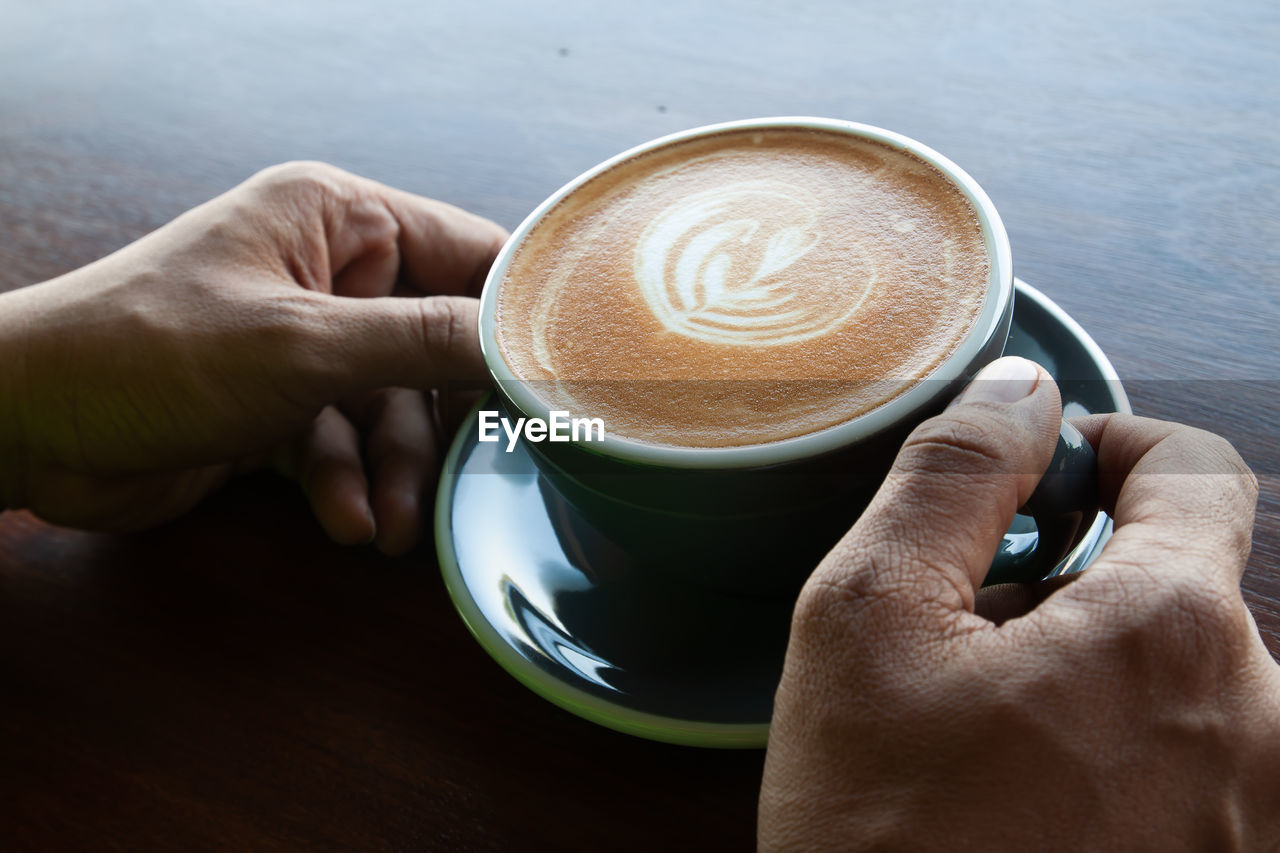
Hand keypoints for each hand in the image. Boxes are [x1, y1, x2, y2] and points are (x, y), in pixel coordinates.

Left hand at [0, 162, 506, 553]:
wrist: (29, 426)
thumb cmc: (153, 352)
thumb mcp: (305, 347)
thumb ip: (423, 343)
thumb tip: (528, 344)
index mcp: (339, 219)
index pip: (468, 252)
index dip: (520, 313)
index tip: (570, 374)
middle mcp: (331, 273)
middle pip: (437, 345)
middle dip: (445, 423)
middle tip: (478, 476)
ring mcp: (306, 341)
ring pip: (393, 407)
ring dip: (395, 470)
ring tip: (390, 529)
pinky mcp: (281, 403)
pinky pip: (345, 441)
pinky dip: (346, 482)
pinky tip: (342, 518)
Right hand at [759, 356, 1279, 850]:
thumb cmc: (878, 841)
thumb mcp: (868, 620)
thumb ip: (952, 475)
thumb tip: (1021, 387)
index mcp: (1177, 637)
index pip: (1195, 471)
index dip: (1115, 446)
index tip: (1055, 468)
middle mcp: (1263, 727)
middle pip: (1184, 584)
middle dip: (1082, 581)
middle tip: (968, 642)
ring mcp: (1257, 813)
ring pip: (1185, 679)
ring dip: (1095, 672)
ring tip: (990, 740)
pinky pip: (1196, 761)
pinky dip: (1121, 745)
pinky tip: (1032, 799)